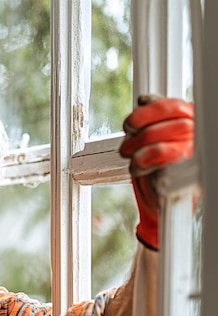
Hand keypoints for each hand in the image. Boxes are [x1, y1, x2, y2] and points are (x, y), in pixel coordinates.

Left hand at [119, 95, 193, 249]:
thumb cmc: (156, 174)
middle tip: (125, 142)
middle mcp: (196, 137)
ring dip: (137, 146)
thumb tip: (144, 101)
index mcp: (190, 126)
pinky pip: (162, 155)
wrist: (159, 208)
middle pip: (168, 118)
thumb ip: (151, 123)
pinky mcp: (186, 173)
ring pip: (163, 136)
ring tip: (129, 156)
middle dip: (139, 127)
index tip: (134, 113)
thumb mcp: (151, 143)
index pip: (174, 106)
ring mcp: (194, 154)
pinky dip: (143, 161)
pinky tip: (138, 168)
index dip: (152, 107)